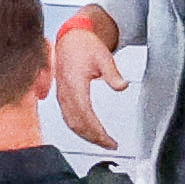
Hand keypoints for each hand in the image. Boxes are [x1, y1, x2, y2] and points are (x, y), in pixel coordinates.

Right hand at [52, 16, 126, 150]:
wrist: (71, 38)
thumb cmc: (84, 46)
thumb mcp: (103, 56)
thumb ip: (113, 73)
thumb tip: (122, 86)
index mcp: (74, 84)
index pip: (85, 115)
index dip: (97, 131)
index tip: (110, 140)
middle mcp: (65, 92)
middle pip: (77, 123)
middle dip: (93, 138)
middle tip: (110, 145)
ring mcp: (62, 95)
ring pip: (71, 123)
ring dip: (86, 135)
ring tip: (102, 142)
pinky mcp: (62, 96)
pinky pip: (68, 117)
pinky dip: (79, 129)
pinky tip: (89, 132)